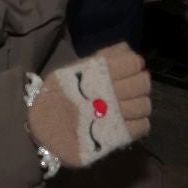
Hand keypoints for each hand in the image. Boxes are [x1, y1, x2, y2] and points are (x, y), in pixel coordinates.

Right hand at [27, 43, 152, 167]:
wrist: (42, 126)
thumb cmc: (57, 94)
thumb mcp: (74, 68)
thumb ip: (102, 58)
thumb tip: (128, 50)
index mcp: (98, 73)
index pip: (133, 62)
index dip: (135, 64)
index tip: (130, 68)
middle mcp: (109, 93)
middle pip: (142, 83)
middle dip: (141, 83)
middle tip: (131, 87)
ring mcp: (114, 117)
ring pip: (145, 105)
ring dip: (140, 102)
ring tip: (129, 104)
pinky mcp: (115, 137)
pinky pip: (142, 126)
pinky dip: (140, 122)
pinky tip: (128, 120)